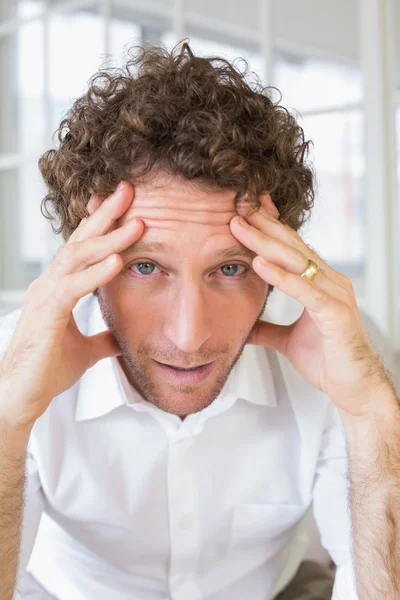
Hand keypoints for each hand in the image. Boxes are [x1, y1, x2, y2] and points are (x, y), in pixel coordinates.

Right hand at [0, 181, 143, 429]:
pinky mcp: (45, 314)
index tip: (127, 205)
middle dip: (106, 215)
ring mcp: (45, 296)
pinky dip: (96, 274)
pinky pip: (73, 288)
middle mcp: (49, 284)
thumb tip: (122, 337)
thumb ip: (104, 338)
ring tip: (136, 223)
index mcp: (59, 288)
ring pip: (78, 258)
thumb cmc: (46, 370)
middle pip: (80, 241)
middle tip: (129, 190)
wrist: (19, 396)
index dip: (104, 226)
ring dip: (108, 239)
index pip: (83, 248)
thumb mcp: (86, 351)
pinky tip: (117, 263)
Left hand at [230, 194, 393, 416]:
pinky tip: (259, 264)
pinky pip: (305, 291)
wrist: (354, 388)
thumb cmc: (329, 361)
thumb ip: (267, 329)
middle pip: (291, 246)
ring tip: (240, 226)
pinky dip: (281, 276)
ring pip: (296, 261)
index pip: (291, 248)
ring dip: (265, 243)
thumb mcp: (287, 341)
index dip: (268, 228)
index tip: (245, 210)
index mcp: (320, 283)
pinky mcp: (336, 314)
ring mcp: (335, 295)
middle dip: (262, 225)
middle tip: (237, 206)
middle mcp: (330, 281)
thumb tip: (244, 326)